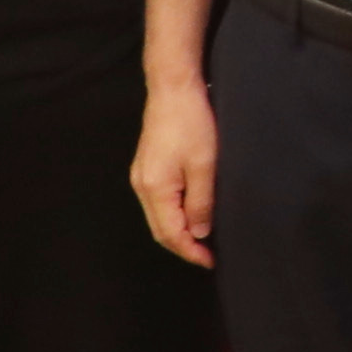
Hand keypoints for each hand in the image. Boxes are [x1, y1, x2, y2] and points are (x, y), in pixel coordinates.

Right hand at [133, 83, 219, 265]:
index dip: (190, 251)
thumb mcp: (204, 166)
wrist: (173, 89)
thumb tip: (199, 233)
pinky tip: (191, 215)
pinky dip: (174, 215)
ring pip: (158, 217)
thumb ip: (201, 203)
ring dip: (179, 231)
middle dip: (184, 246)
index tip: (211, 261)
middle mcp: (141, 185)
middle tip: (209, 255)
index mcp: (154, 188)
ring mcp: (142, 176)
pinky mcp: (147, 168)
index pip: (170, 234)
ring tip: (203, 239)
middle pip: (160, 230)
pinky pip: (159, 202)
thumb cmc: (191, 123)